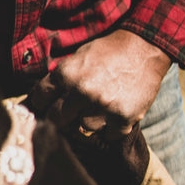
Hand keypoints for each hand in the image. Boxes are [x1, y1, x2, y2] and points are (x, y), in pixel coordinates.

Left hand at [24, 30, 170, 184]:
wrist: (144, 48)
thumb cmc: (109, 51)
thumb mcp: (79, 57)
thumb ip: (61, 78)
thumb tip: (40, 99)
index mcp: (66, 74)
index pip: (40, 100)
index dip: (42, 104)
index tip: (46, 107)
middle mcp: (82, 91)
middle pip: (57, 119)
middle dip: (61, 117)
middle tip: (70, 113)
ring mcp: (102, 107)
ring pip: (83, 129)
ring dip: (90, 121)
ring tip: (101, 107)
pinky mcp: (123, 118)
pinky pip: (108, 136)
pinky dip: (112, 128)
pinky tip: (115, 113)